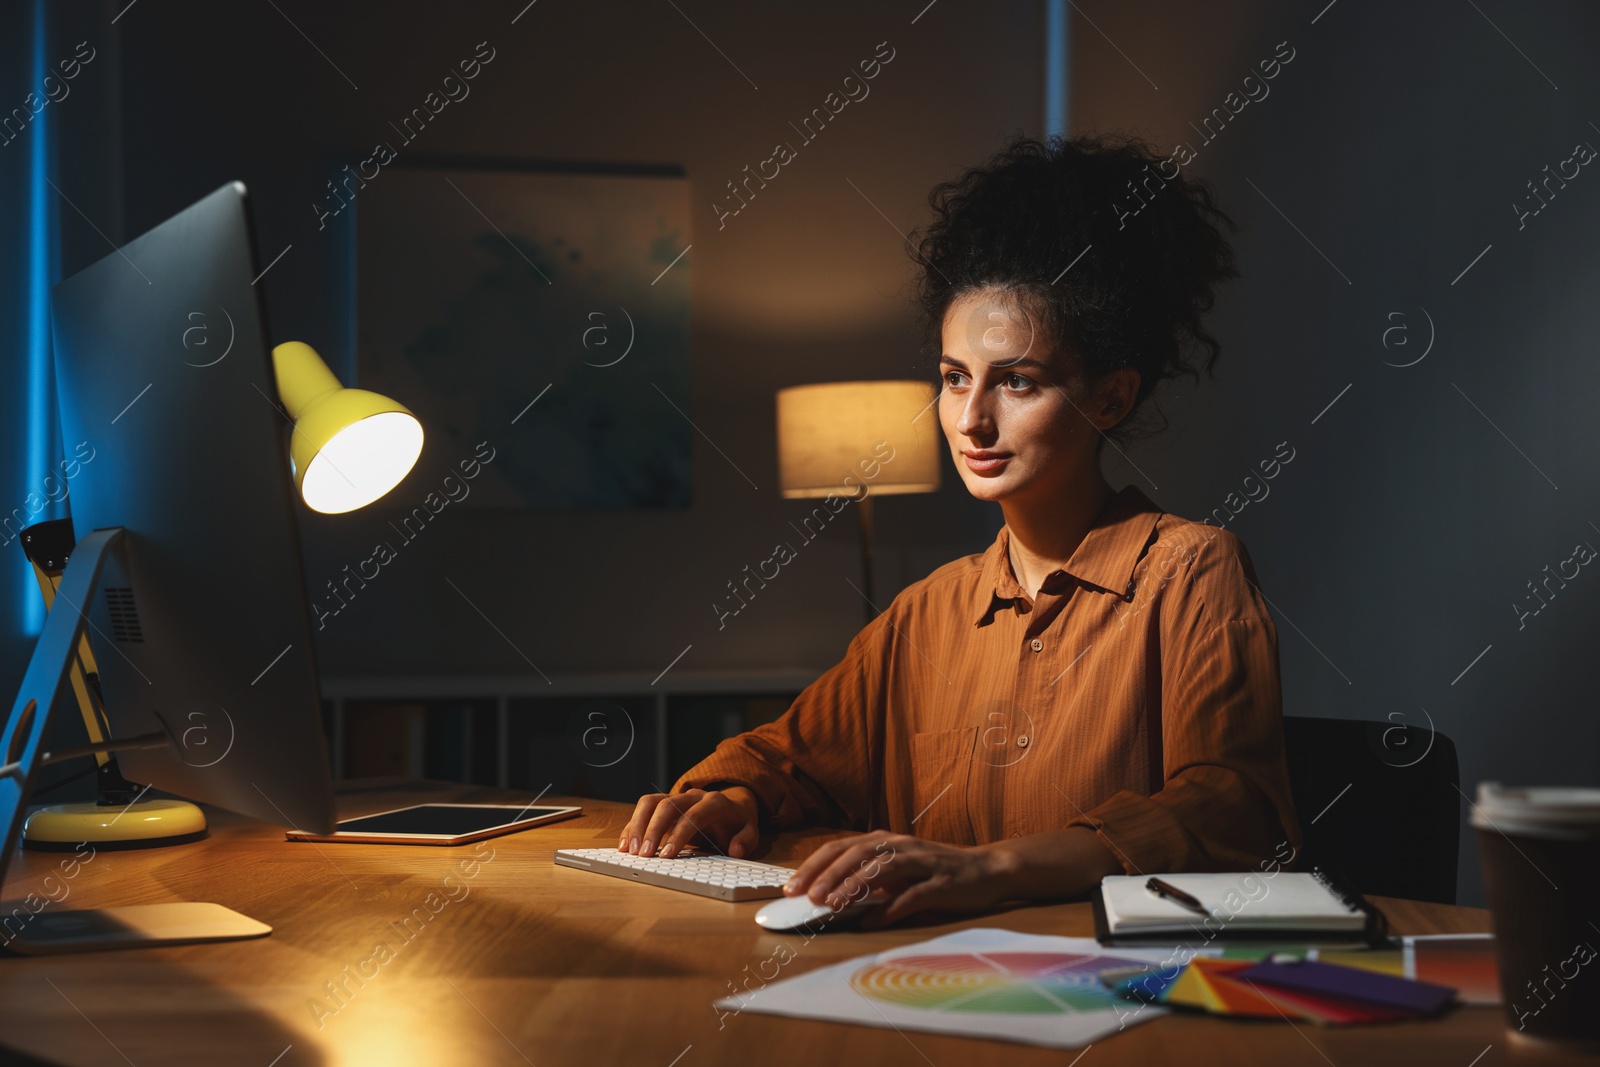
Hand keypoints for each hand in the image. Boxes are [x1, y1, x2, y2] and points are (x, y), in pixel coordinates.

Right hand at [619, 787, 760, 858]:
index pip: (694, 815)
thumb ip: (746, 840)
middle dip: (653, 830)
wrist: (731, 804)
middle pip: (667, 805)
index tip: (667, 855)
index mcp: (715, 802)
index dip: (679, 834)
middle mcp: (693, 796)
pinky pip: (644, 809)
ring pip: (651, 802)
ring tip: (629, 850)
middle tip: (643, 854)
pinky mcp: (664, 803)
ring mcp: (676, 797)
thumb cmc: (737, 822)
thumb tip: (735, 849)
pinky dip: (633, 826)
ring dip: (637, 825)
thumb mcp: (750, 831)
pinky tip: (626, 845)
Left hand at [782, 831, 1010, 929]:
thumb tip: (829, 896)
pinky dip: (890, 908)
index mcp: (885, 841)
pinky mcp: (942, 882)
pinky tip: (872, 922)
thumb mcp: (898, 871)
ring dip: (854, 886)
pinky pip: (912, 895)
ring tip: (832, 905)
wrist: (987, 870)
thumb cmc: (936, 872)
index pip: (840, 848)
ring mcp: (922, 862)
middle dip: (828, 875)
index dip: (814, 865)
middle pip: (856, 854)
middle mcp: (900, 846)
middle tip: (807, 897)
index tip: (791, 886)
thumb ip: (868, 879)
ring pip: (881, 869)